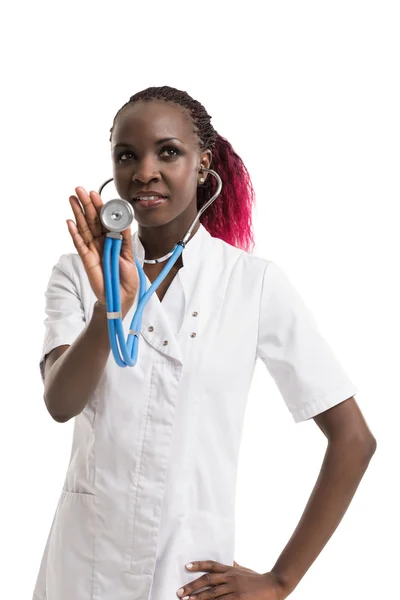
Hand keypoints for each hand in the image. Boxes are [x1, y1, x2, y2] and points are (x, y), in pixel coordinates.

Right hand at [67, 186, 138, 314]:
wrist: (121, 295)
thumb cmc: (126, 276)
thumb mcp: (129, 255)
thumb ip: (125, 238)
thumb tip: (124, 221)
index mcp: (113, 239)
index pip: (105, 219)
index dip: (99, 206)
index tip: (94, 193)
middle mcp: (101, 241)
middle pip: (92, 219)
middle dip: (86, 204)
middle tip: (79, 189)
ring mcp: (93, 249)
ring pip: (84, 228)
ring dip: (77, 213)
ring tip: (71, 199)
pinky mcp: (87, 259)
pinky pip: (80, 244)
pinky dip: (74, 233)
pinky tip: (69, 222)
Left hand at [176, 560, 288, 599]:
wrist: (272, 585)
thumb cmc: (257, 578)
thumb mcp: (244, 569)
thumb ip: (234, 566)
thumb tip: (229, 561)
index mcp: (230, 570)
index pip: (211, 565)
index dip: (198, 565)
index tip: (186, 566)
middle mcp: (230, 577)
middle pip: (207, 580)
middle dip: (192, 586)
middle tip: (180, 592)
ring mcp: (234, 589)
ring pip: (212, 594)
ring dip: (198, 598)